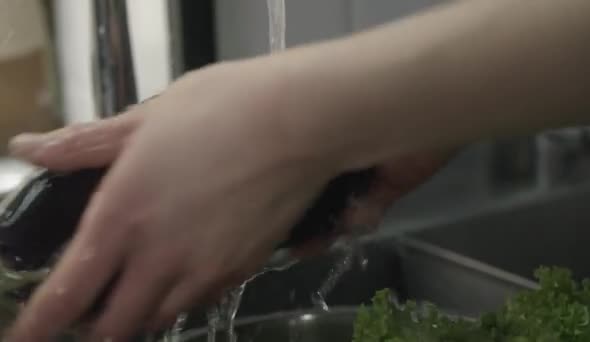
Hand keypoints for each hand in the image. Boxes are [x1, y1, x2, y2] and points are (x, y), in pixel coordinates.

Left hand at [6, 60, 451, 340]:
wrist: (298, 122)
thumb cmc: (221, 109)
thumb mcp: (147, 118)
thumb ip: (87, 143)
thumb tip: (32, 150)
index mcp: (121, 215)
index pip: (67, 293)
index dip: (40, 327)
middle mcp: (157, 256)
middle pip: (115, 325)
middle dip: (97, 327)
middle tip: (92, 314)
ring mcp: (203, 269)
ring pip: (159, 317)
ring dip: (142, 311)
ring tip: (140, 290)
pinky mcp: (241, 269)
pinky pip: (201, 298)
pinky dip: (184, 295)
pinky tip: (189, 268)